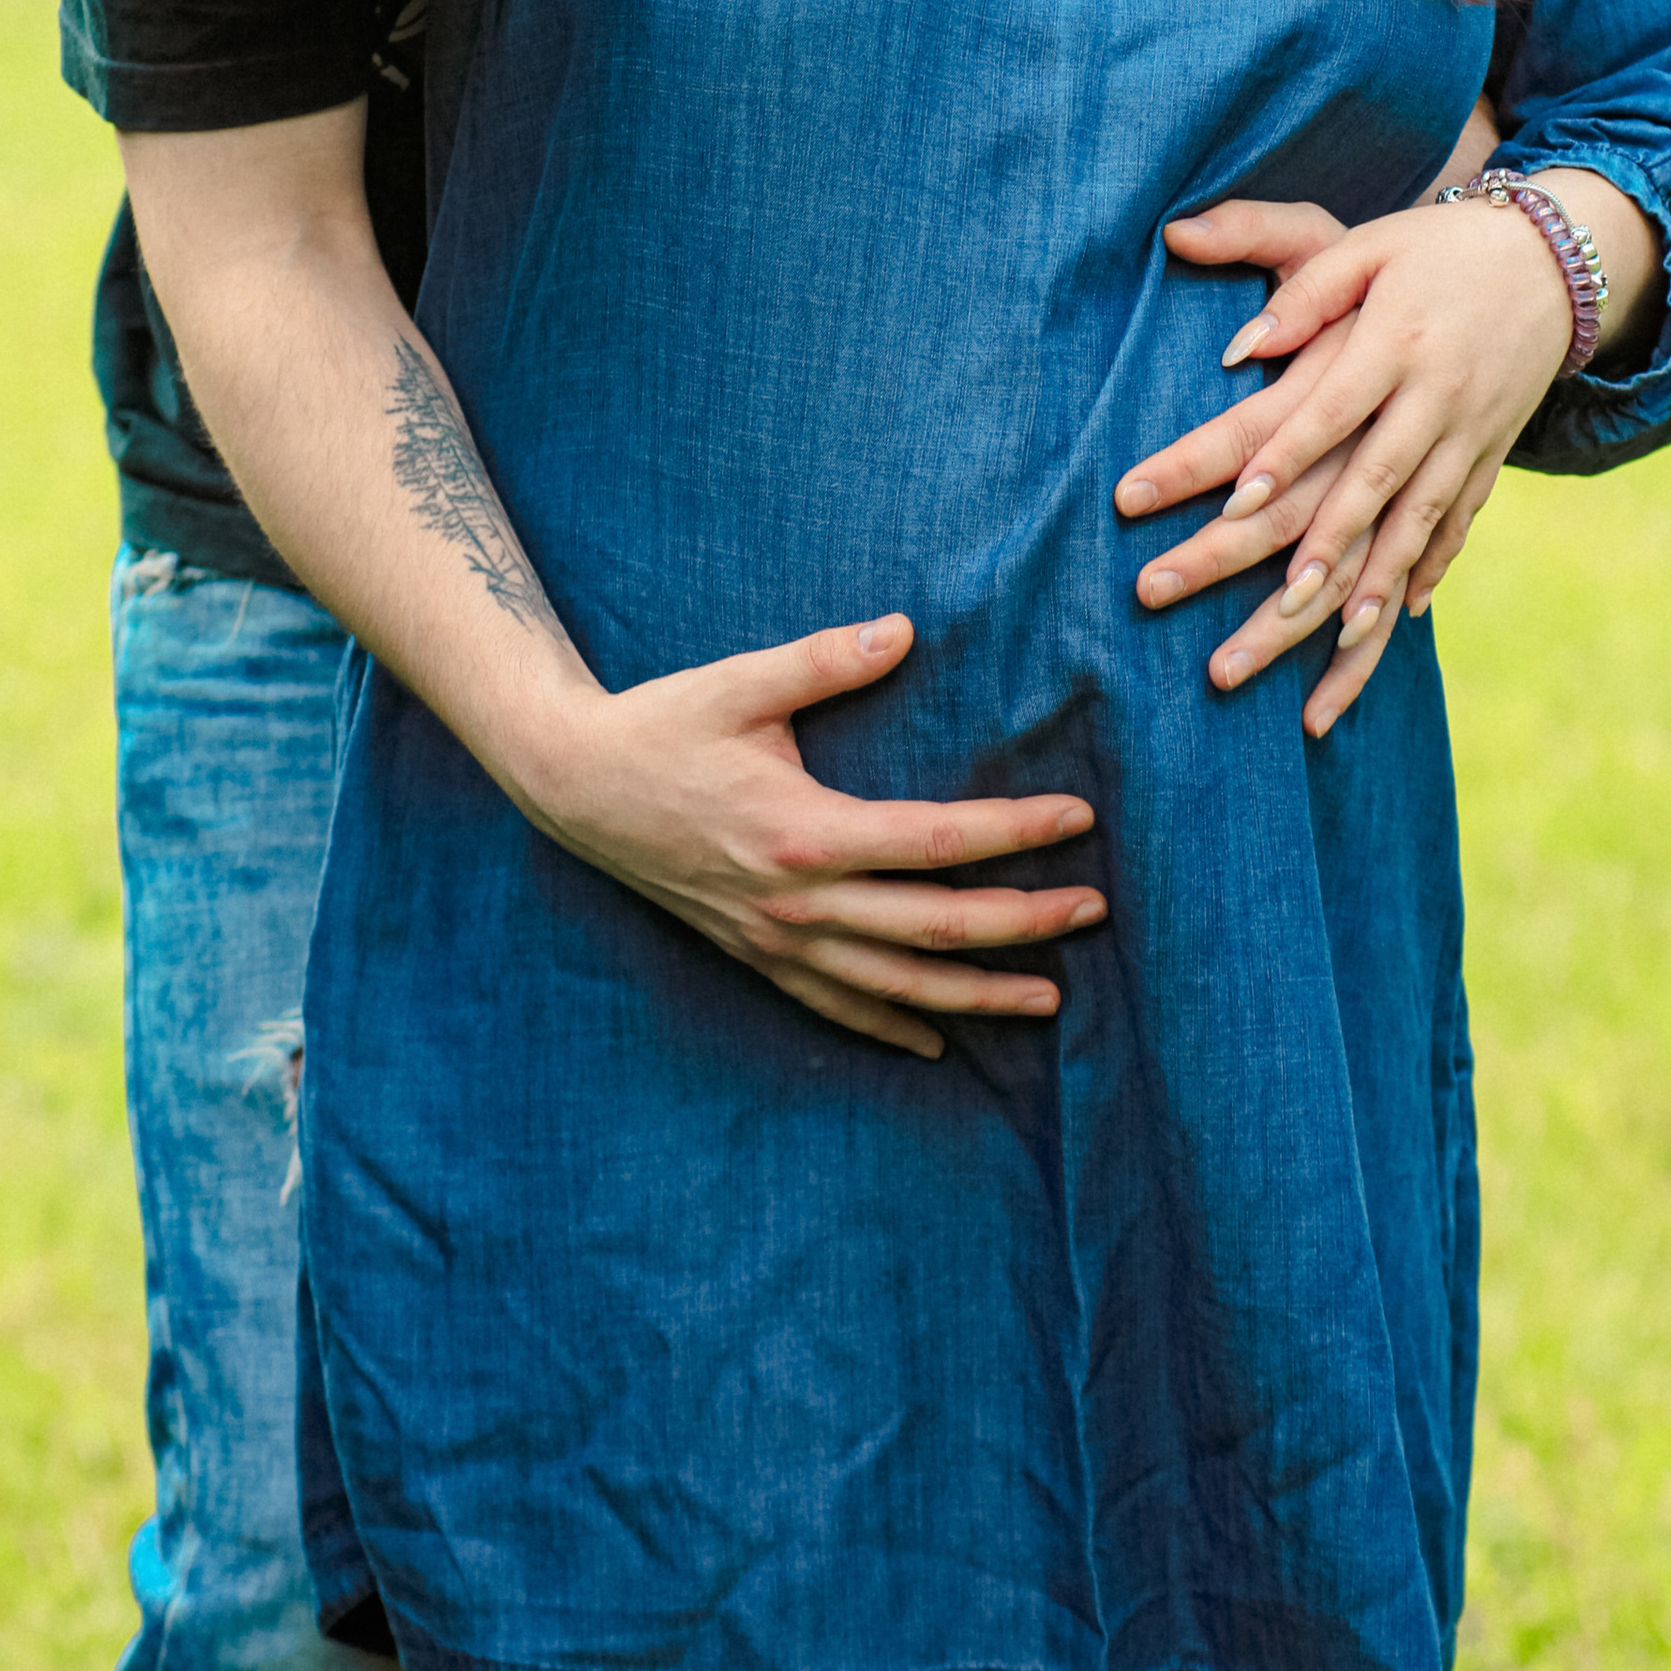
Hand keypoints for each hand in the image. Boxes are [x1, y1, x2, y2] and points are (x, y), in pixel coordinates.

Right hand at [519, 612, 1105, 1062]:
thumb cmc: (663, 724)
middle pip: (935, 927)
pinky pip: (837, 1006)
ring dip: (979, 994)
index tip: (1077, 820)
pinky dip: (893, 1025)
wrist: (577, 788)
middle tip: (1094, 910)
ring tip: (1052, 997)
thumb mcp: (740, 681)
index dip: (1013, 833)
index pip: (935, 841)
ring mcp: (776, 940)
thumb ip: (825, 658)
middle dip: (1023, 923)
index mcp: (804, 830)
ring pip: (898, 984)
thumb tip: (904, 629)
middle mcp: (798, 901)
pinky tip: (940, 1041)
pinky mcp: (756, 956)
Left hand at [1114, 196, 1585, 737]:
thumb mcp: (1367, 245)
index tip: (1235, 504)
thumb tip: (1237, 349)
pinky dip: (1431, 568)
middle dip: (1325, 546)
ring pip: (1421, 518)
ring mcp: (1473, 432)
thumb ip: (1302, 291)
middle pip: (1374, 481)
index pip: (1332, 410)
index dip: (1285, 457)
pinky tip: (1399, 614)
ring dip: (1378, 579)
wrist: (1555, 258)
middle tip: (1275, 604)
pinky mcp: (1493, 453)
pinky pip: (1462, 520)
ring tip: (1337, 637)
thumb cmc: (1436, 247)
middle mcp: (1438, 395)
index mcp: (1397, 339)